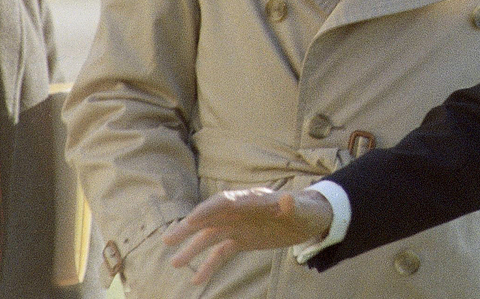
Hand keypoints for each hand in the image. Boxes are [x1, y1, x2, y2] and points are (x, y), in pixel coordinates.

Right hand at [162, 187, 332, 284]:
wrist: (311, 218)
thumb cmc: (307, 208)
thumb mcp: (302, 208)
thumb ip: (292, 205)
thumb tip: (286, 199)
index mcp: (251, 199)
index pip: (224, 201)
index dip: (208, 210)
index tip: (191, 220)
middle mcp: (240, 211)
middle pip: (210, 218)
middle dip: (189, 228)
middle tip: (168, 240)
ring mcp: (239, 226)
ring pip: (210, 237)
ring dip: (192, 248)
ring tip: (174, 263)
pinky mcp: (242, 240)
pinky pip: (221, 253)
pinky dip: (208, 265)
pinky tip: (196, 279)